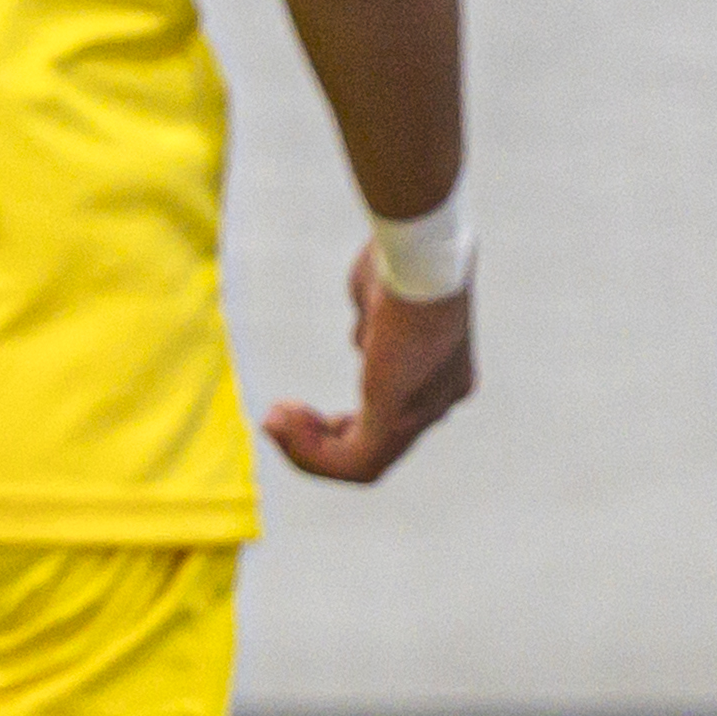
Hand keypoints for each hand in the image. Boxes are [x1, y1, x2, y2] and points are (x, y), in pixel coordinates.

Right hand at [262, 241, 474, 481]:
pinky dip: (309, 451)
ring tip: (273, 421)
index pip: (388, 415)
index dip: (338, 421)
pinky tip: (279, 423)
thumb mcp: (381, 293)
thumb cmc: (403, 258)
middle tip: (280, 415)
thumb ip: (372, 324)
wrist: (418, 255)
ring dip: (308, 449)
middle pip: (375, 442)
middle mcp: (440, 400)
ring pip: (361, 460)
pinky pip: (351, 459)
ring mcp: (422, 415)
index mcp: (443, 371)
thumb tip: (365, 332)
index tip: (297, 406)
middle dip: (320, 438)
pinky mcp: (396, 420)